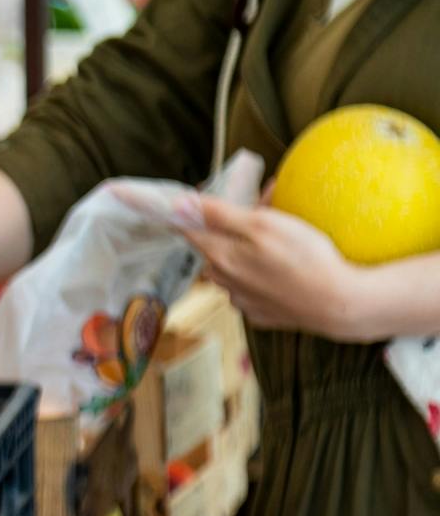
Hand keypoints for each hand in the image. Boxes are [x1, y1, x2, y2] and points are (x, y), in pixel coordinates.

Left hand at [181, 197, 376, 340]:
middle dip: (226, 232)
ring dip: (243, 254)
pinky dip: (260, 276)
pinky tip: (283, 270)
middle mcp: (223, 281)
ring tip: (274, 244)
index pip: (189, 231)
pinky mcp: (260, 312)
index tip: (201, 203)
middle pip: (212, 250)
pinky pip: (252, 289)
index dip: (193, 213)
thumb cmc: (302, 258)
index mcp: (220, 256)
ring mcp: (241, 300)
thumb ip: (218, 214)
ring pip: (231, 270)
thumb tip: (179, 204)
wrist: (336, 302)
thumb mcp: (262, 224)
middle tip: (255, 219)